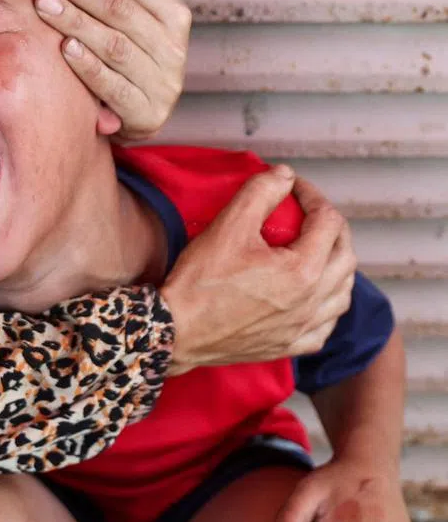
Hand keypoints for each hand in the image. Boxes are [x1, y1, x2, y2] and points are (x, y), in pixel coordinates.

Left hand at [24, 0, 190, 139]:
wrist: (136, 123)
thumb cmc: (120, 66)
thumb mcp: (122, 29)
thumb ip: (100, 0)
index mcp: (171, 15)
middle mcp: (172, 46)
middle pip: (117, 5)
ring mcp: (162, 82)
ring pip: (114, 43)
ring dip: (75, 20)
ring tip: (42, 2)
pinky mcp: (146, 114)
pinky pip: (113, 85)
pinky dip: (88, 66)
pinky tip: (65, 48)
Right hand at [161, 167, 355, 373]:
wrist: (175, 331)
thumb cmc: (199, 281)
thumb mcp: (227, 226)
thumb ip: (260, 192)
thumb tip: (284, 175)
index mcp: (303, 270)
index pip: (327, 221)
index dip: (313, 196)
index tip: (292, 188)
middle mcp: (311, 301)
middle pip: (345, 256)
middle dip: (333, 228)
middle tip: (310, 214)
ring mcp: (301, 328)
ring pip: (343, 294)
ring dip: (339, 268)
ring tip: (320, 253)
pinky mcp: (287, 346)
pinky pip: (325, 329)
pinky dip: (327, 308)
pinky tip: (313, 300)